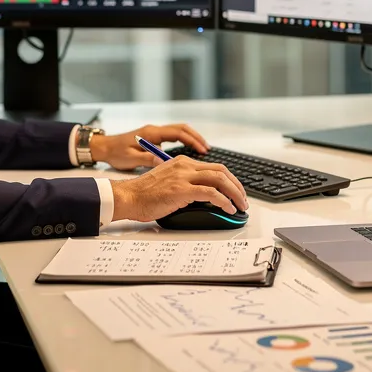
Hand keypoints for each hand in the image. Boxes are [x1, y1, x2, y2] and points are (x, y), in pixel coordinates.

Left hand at [88, 123, 209, 170]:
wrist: (103, 147)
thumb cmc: (115, 153)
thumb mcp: (131, 159)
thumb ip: (148, 159)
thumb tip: (164, 161)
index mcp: (151, 133)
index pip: (178, 133)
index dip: (193, 140)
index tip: (204, 150)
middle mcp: (154, 130)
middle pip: (182, 129)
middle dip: (196, 137)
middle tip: (208, 149)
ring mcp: (154, 133)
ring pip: (178, 131)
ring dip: (191, 138)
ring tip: (202, 150)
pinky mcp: (153, 138)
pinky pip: (172, 137)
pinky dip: (183, 142)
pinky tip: (188, 152)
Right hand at [110, 157, 247, 221]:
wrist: (128, 197)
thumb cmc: (143, 194)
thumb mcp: (168, 182)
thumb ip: (185, 184)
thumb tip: (204, 197)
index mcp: (182, 162)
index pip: (214, 167)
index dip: (229, 180)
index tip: (235, 191)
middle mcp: (185, 166)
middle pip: (221, 171)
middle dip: (237, 186)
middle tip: (243, 199)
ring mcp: (183, 176)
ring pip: (220, 180)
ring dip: (235, 194)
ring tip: (241, 206)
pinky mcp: (182, 189)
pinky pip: (211, 193)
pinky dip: (224, 201)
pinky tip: (228, 209)